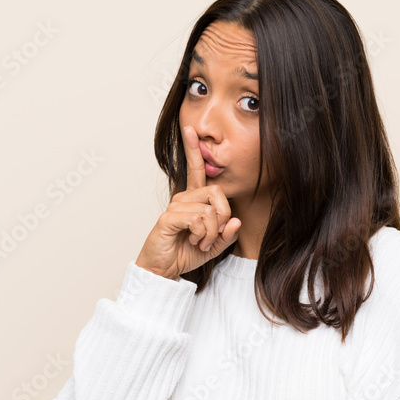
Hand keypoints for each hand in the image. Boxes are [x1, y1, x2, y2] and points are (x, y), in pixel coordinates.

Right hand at [135, 126, 240, 279]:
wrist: (163, 270)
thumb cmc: (184, 254)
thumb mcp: (213, 246)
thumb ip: (227, 234)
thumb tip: (236, 221)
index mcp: (193, 200)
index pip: (196, 170)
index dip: (193, 149)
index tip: (190, 129)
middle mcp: (183, 198)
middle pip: (216, 192)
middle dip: (223, 217)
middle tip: (214, 235)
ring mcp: (174, 206)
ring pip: (209, 210)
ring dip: (211, 232)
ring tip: (199, 242)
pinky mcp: (168, 217)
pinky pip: (197, 219)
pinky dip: (202, 234)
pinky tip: (192, 241)